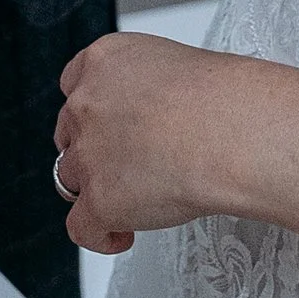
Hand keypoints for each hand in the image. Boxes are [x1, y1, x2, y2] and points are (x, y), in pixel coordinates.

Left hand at [52, 31, 246, 253]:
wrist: (228, 131)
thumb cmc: (224, 98)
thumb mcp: (178, 64)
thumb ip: (151, 86)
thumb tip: (164, 110)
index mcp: (104, 61)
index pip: (74, 83)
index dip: (92, 110)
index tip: (107, 122)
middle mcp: (86, 105)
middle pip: (70, 133)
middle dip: (92, 150)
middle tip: (125, 164)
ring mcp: (87, 155)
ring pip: (70, 179)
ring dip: (95, 190)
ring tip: (131, 201)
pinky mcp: (99, 202)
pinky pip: (82, 228)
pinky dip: (100, 235)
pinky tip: (123, 235)